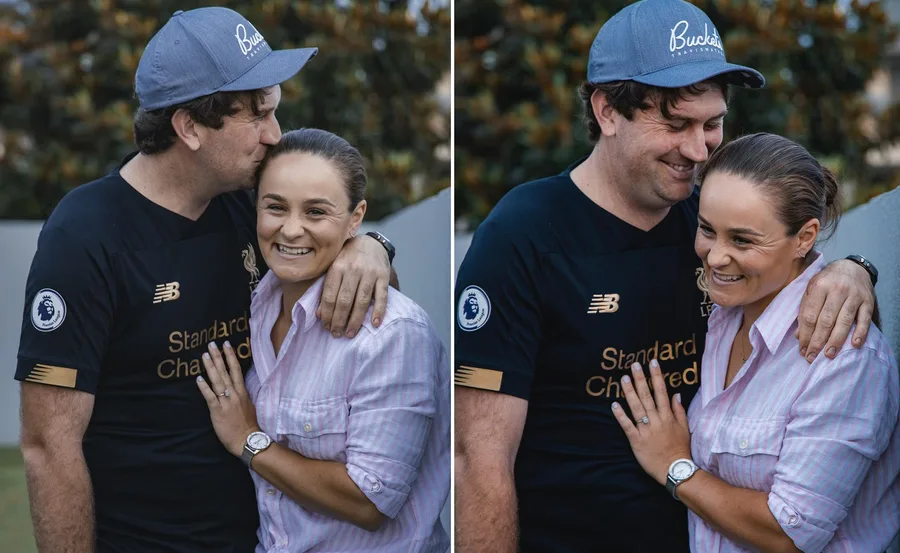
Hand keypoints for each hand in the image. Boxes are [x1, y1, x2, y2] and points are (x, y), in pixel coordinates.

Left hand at [196, 341, 259, 456]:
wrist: (247, 440)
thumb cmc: (248, 425)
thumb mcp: (248, 406)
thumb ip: (241, 395)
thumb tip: (235, 387)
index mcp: (242, 392)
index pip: (236, 370)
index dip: (231, 356)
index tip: (226, 344)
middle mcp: (234, 394)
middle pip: (225, 371)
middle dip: (218, 357)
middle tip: (212, 344)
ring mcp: (226, 402)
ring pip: (218, 381)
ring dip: (211, 367)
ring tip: (204, 355)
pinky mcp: (218, 411)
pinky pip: (210, 396)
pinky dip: (204, 387)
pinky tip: (198, 378)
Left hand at [318, 235, 390, 337]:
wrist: (371, 243)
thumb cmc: (348, 258)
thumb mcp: (334, 268)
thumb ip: (327, 288)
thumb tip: (319, 314)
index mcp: (337, 267)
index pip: (330, 295)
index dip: (327, 314)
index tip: (326, 327)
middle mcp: (353, 269)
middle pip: (344, 300)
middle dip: (339, 320)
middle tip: (336, 334)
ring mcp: (369, 273)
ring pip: (361, 301)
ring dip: (355, 320)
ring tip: (350, 333)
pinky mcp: (383, 276)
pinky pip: (381, 296)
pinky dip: (378, 311)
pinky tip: (374, 323)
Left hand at [611, 360, 691, 485]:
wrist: (675, 469)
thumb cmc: (680, 449)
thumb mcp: (684, 428)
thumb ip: (679, 411)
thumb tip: (677, 394)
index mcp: (668, 416)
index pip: (662, 392)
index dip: (657, 376)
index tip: (652, 362)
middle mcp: (657, 420)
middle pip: (647, 396)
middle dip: (641, 379)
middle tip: (634, 365)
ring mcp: (646, 430)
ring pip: (637, 408)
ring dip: (630, 392)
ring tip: (623, 379)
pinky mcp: (636, 440)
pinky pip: (627, 426)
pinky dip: (620, 415)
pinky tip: (614, 404)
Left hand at [796, 259, 873, 361]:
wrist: (852, 267)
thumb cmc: (827, 281)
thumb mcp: (811, 290)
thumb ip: (804, 310)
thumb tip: (799, 335)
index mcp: (819, 286)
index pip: (810, 316)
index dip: (806, 335)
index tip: (802, 349)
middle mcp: (837, 290)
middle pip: (826, 320)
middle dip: (818, 341)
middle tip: (812, 357)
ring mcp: (854, 296)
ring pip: (844, 321)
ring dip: (836, 341)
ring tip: (829, 355)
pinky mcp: (868, 301)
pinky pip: (864, 319)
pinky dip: (860, 332)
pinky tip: (854, 345)